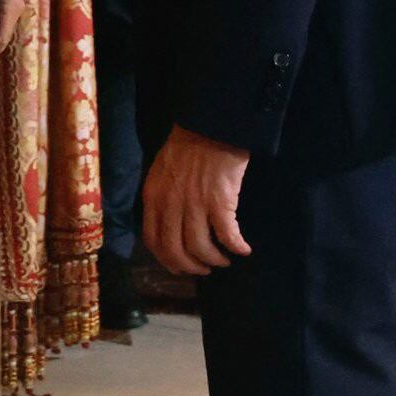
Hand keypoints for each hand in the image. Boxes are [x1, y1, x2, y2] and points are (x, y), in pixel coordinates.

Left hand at [141, 125, 251, 276]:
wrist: (210, 126)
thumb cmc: (187, 146)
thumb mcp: (161, 172)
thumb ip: (161, 198)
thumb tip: (168, 225)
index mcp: (153, 197)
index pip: (153, 240)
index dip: (167, 260)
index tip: (180, 266)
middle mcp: (170, 204)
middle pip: (175, 251)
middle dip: (191, 267)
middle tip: (204, 269)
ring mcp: (194, 204)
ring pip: (200, 248)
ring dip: (214, 260)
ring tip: (224, 259)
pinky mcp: (219, 202)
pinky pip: (227, 235)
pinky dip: (236, 247)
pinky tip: (243, 249)